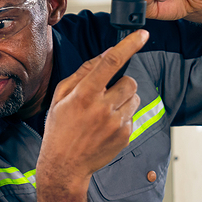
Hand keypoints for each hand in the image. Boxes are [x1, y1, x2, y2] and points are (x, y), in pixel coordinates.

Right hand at [39, 30, 146, 188]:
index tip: (141, 35)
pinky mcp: (125, 135)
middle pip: (128, 81)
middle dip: (120, 83)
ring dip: (123, 99)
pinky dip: (122, 117)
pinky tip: (105, 127)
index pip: (111, 62)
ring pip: (134, 98)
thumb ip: (83, 73)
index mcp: (84, 95)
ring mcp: (116, 123)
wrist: (65, 166)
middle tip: (105, 95)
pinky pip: (132, 115)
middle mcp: (103, 108)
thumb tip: (104, 55)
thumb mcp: (61, 97)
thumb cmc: (60, 130)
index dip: (129, 45)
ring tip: (104, 112)